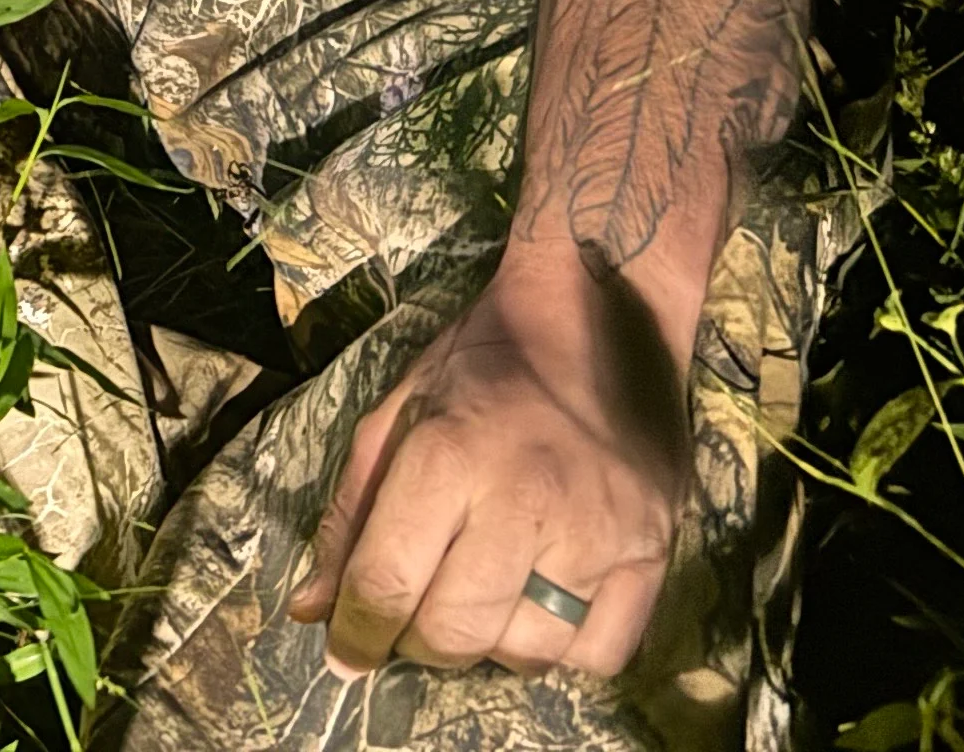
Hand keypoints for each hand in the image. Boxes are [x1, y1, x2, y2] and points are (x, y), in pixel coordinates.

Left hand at [289, 244, 692, 680]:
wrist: (600, 309)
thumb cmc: (486, 358)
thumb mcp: (398, 412)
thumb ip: (352, 514)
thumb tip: (310, 610)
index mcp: (449, 456)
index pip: (388, 584)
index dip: (355, 634)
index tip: (344, 655)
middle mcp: (527, 501)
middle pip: (454, 632)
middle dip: (415, 642)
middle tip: (412, 619)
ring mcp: (599, 532)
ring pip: (526, 652)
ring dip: (486, 647)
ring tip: (475, 603)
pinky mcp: (653, 551)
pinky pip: (599, 652)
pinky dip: (561, 651)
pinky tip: (538, 608)